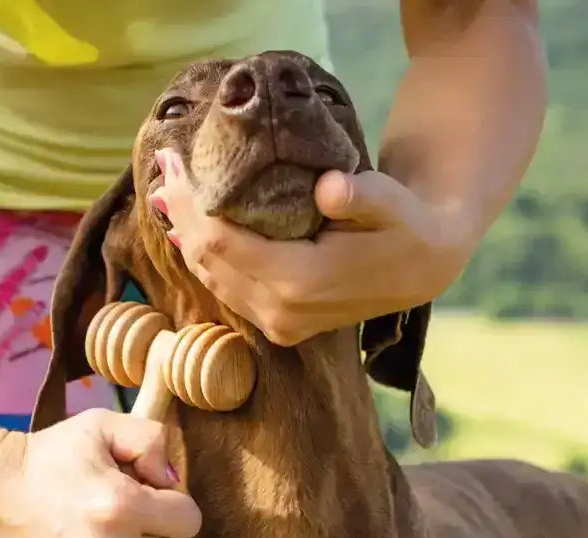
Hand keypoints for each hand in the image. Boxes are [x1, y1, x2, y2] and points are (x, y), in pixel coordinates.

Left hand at [149, 148, 471, 345]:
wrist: (422, 268)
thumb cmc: (404, 225)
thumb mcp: (391, 202)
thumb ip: (360, 197)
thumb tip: (329, 189)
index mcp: (301, 282)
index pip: (220, 241)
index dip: (189, 202)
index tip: (171, 161)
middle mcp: (281, 312)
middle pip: (207, 262)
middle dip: (180, 215)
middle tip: (165, 170)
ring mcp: (279, 326)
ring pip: (212, 281)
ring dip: (188, 238)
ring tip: (170, 195)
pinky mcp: (280, 327)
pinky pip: (228, 293)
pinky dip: (207, 261)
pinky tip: (194, 232)